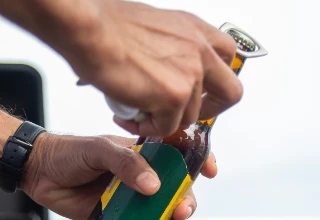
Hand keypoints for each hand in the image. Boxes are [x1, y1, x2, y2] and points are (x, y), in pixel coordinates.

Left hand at [20, 134, 217, 218]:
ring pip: (157, 211)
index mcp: (140, 154)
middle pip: (173, 190)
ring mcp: (128, 198)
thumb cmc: (67, 152)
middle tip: (181, 209)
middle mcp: (138, 176)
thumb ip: (126, 163)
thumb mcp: (99, 149)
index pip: (177, 156)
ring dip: (166, 217)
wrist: (37, 172)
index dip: (197, 162)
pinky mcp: (114, 217)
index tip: (209, 171)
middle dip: (184, 200)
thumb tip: (152, 183)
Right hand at [53, 1, 240, 135]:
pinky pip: (166, 126)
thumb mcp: (153, 26)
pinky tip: (127, 116)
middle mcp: (199, 49)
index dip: (215, 78)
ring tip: (136, 110)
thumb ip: (169, 46)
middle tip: (184, 112)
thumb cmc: (106, 24)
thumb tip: (164, 64)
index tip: (200, 89)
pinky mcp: (173, 97)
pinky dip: (147, 127)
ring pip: (190, 116)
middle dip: (210, 109)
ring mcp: (190, 74)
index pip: (226, 56)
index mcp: (195, 29)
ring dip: (164, 118)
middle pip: (230, 92)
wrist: (89, 29)